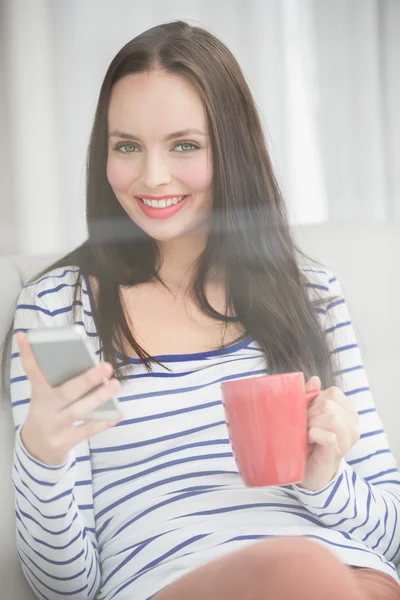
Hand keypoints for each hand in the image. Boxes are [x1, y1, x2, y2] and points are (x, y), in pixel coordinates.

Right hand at [16, 331, 122, 465]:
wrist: (36, 448)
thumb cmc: (48, 411)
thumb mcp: (45, 397)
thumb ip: (58, 381)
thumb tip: (84, 360)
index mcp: (39, 394)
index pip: (32, 371)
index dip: (27, 353)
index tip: (24, 335)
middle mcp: (45, 410)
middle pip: (66, 393)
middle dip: (87, 379)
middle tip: (107, 366)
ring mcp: (55, 427)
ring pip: (79, 411)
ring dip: (99, 398)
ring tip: (115, 384)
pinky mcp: (65, 442)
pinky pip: (88, 430)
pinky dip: (105, 421)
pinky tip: (119, 412)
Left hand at [297, 376, 359, 490]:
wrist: (308, 470)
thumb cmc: (309, 439)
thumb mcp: (308, 414)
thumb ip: (311, 396)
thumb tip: (315, 379)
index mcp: (347, 412)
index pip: (334, 392)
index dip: (316, 400)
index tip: (309, 413)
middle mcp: (352, 425)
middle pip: (330, 404)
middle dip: (312, 413)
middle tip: (306, 426)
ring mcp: (347, 440)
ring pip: (332, 417)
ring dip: (312, 424)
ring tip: (307, 434)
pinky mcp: (338, 452)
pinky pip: (329, 436)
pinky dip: (315, 435)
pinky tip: (310, 441)